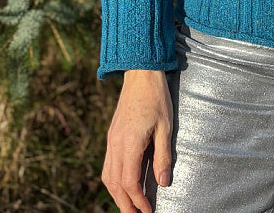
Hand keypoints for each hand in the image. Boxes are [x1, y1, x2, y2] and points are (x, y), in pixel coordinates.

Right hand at [102, 70, 172, 212]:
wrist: (140, 73)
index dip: (138, 200)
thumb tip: (163, 182)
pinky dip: (113, 180)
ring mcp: (111, 140)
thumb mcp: (165, 127)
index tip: (148, 210)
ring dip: (117, 194)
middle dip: (124, 203)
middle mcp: (115, 144)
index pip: (129, 181)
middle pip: (115, 184)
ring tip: (129, 205)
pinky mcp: (111, 135)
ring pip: (108, 176)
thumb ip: (163, 156)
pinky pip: (108, 164)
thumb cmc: (156, 97)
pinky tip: (122, 183)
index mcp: (129, 143)